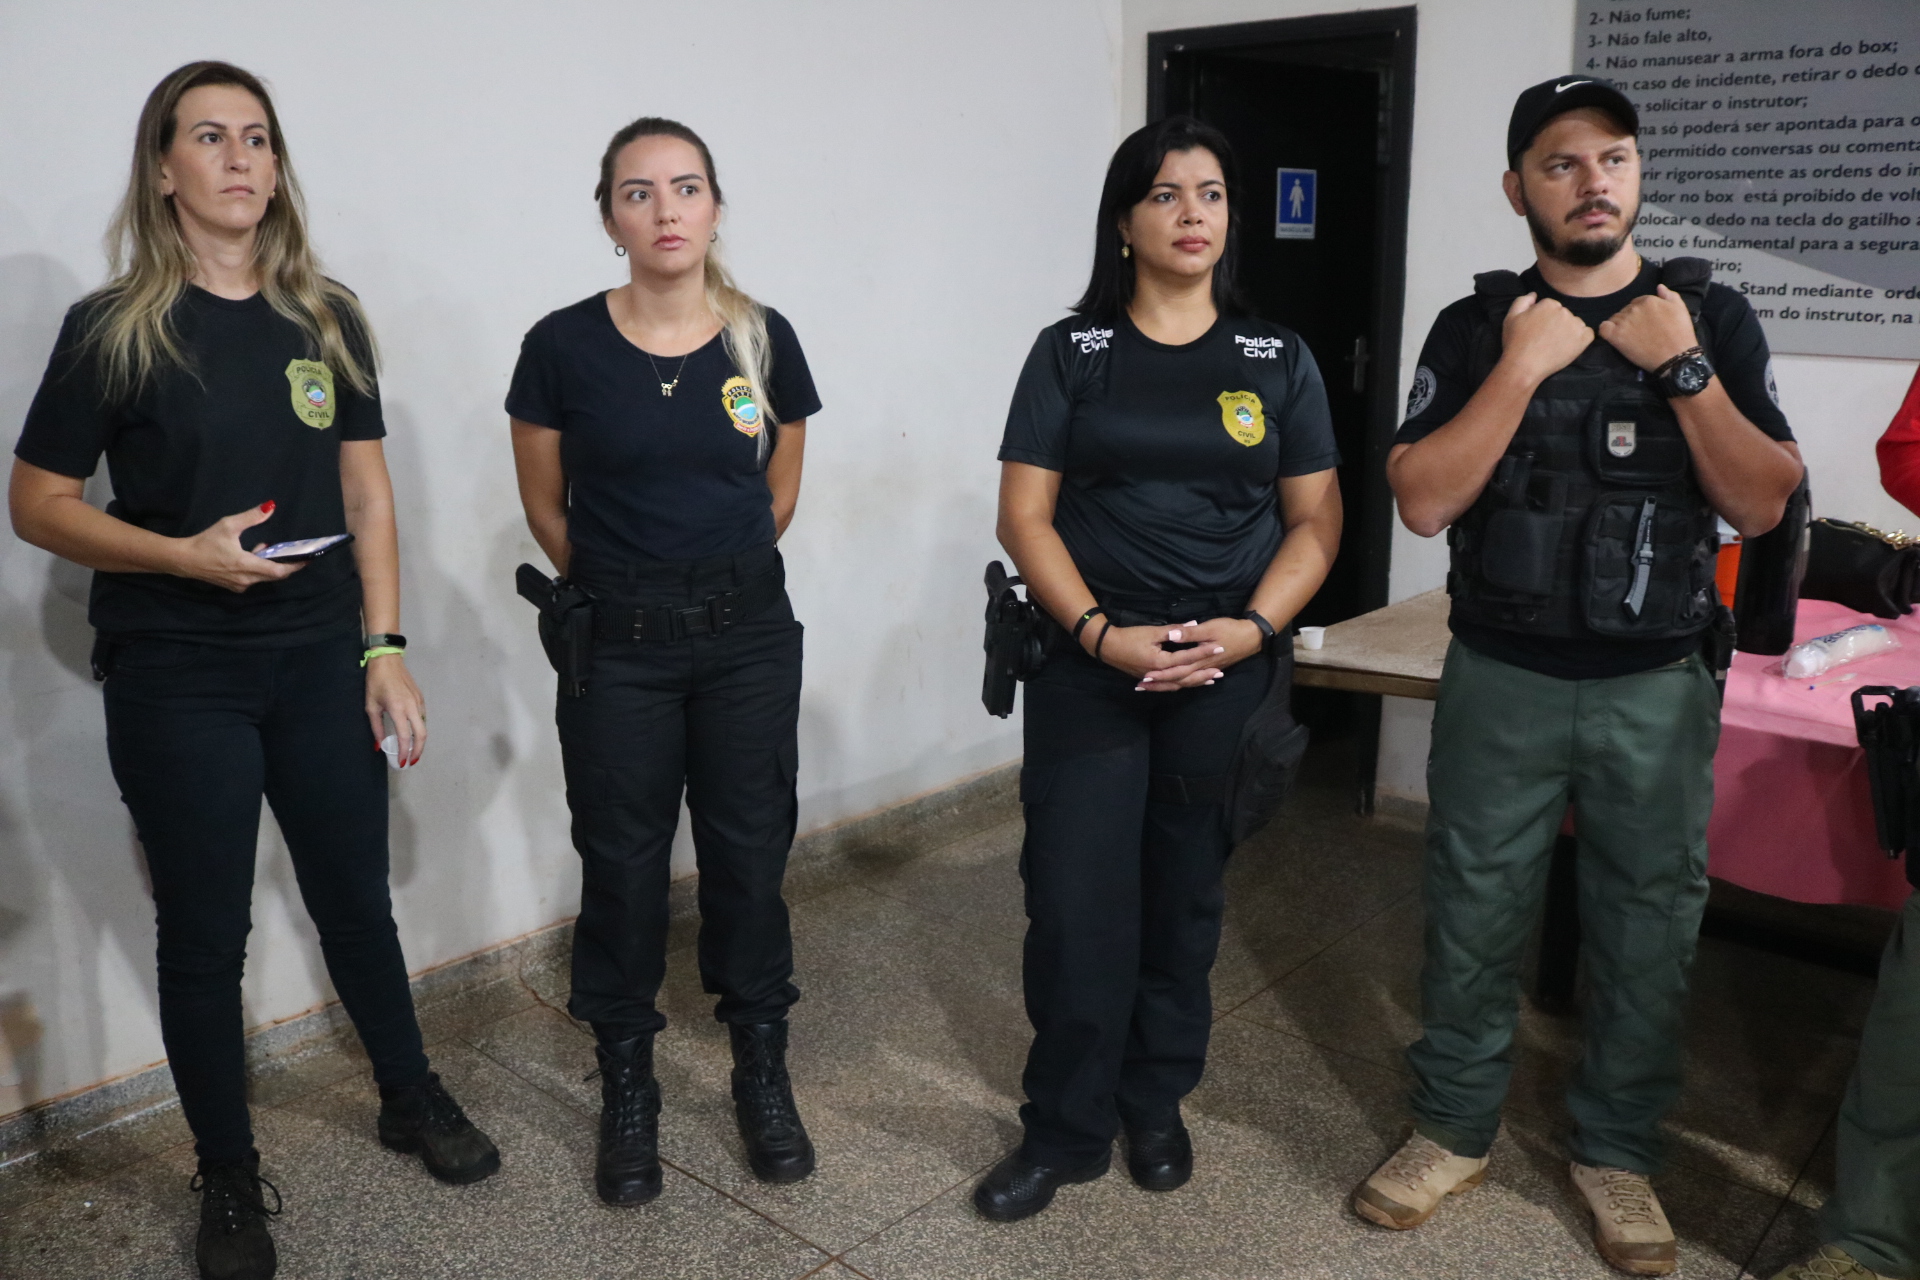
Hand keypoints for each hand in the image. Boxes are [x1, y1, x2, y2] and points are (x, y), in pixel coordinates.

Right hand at [171, 501, 303, 592]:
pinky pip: (253, 579)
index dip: (295, 566)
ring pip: (264, 577)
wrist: (183, 560)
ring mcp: (239, 585)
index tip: (308, 559)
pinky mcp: (234, 586)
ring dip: (270, 564)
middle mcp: (246, 580)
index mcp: (246, 566)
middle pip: (274, 575)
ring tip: (267, 548)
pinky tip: (253, 554)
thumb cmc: (205, 542)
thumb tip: (270, 507)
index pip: (278, 571)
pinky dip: (259, 568)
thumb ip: (251, 517)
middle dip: (286, 564)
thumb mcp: (228, 525)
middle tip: (297, 553)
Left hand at [365, 653, 425, 766]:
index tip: (401, 763)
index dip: (404, 752)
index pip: (406, 737)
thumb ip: (376, 728)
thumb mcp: (371, 706)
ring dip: (419, 741)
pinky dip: (419, 728)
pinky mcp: (420, 698)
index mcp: (398, 709)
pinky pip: (422, 717)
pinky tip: (412, 732)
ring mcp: (418, 702)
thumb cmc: (376, 682)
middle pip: (422, 734)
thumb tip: (379, 746)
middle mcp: (412, 706)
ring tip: (412, 750)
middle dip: (418, 751)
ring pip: (424, 726)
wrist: (387, 660)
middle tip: (411, 761)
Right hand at [1088, 620, 1226, 692]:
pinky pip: (1170, 685)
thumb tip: (1192, 625)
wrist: (1106, 647)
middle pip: (1186, 676)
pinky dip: (1182, 684)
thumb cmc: (1129, 637)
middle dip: (1204, 673)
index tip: (1219, 647)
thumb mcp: (1151, 631)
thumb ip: (1173, 630)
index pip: (1187, 657)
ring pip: (1179, 684)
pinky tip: (1189, 684)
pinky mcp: (1149, 679)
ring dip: (1195, 682)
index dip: (1204, 652)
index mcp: (1160, 662)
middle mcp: (1158, 674)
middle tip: (1221, 672)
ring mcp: (1154, 679)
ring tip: (1211, 681)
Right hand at [1497, 293, 1593, 385]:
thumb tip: (1535, 294)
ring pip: (1576, 323)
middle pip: (1564, 314)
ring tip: (1556, 344)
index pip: (1551, 306)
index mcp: (1549, 304)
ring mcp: (1575, 325)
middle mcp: (1564, 311)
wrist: (1524, 366)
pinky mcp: (1584, 339)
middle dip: (1557, 324)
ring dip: (1569, 331)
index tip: (1538, 330)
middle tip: (1546, 339)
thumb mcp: (1511, 317)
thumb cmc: (1515, 342)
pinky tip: (1569, 346)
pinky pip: (1588, 334)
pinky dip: (1581, 339)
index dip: (1544, 318)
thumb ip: (1523, 301)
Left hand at [1598, 284, 1698, 372]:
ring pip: (1614, 319)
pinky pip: (1603, 328)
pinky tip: (1613, 337)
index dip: (1639, 314)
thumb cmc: (1680, 333)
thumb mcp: (1680, 309)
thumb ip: (1669, 295)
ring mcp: (1624, 321)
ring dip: (1619, 326)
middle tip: (1638, 333)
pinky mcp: (1616, 335)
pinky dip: (1606, 331)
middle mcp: (1634, 308)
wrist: (1675, 356)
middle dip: (1629, 320)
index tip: (1644, 324)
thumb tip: (1659, 286)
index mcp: (1648, 300)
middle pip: (1624, 311)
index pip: (1636, 303)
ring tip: (1630, 338)